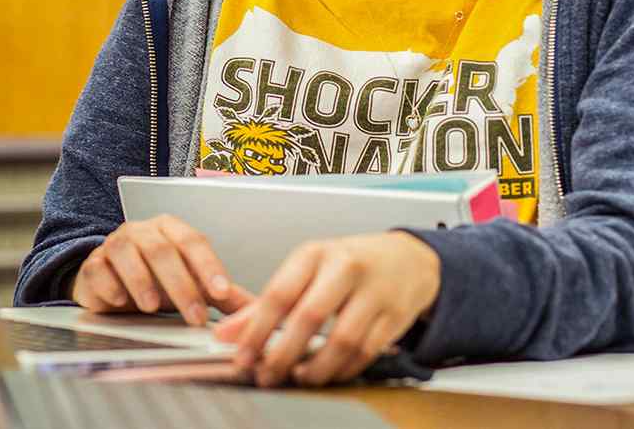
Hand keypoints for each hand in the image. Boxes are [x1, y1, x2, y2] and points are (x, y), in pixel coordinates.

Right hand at [71, 214, 253, 325]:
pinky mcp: (92, 264)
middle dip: (182, 286)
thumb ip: (220, 294)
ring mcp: (115, 244)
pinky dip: (112, 285)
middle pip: (163, 251)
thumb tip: (258, 308)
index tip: (222, 292)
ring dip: (143, 281)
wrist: (110, 280)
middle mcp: (143, 231)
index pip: (194, 242)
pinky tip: (122, 301)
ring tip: (155, 307)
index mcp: (172, 229)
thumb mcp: (190, 283)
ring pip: (128, 254)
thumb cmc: (156, 279)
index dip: (209, 267)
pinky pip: (99, 269)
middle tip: (196, 317)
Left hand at [212, 231, 439, 387]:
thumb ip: (264, 304)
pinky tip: (328, 374)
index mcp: (315, 254)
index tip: (241, 358)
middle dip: (282, 355)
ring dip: (315, 369)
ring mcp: (374, 291)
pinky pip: (365, 353)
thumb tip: (226, 334)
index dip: (256, 331)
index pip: (279, 294)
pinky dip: (342, 371)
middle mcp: (345, 268)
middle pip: (309, 317)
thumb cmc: (349, 264)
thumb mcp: (305, 272)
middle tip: (266, 376)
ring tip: (298, 379)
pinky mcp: (394, 316)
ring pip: (341, 341)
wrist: (408, 259)